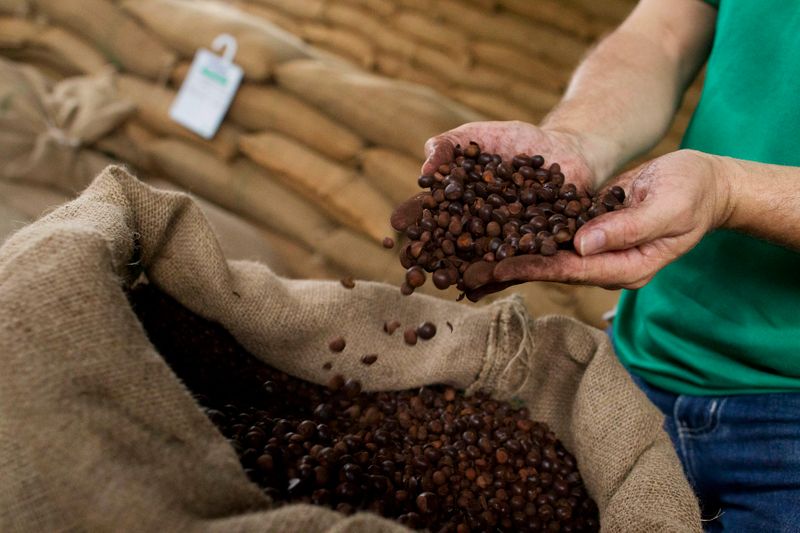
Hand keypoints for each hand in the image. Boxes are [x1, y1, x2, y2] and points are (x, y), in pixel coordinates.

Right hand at [390, 121, 600, 297]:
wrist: (566, 149)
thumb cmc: (516, 141)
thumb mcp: (477, 136)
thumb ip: (448, 146)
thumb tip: (425, 166)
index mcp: (459, 204)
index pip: (431, 213)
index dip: (414, 218)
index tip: (397, 223)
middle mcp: (477, 228)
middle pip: (450, 245)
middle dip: (433, 254)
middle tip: (412, 263)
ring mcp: (506, 242)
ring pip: (482, 260)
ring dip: (467, 271)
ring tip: (453, 278)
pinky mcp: (536, 250)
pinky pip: (523, 263)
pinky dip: (509, 270)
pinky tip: (494, 279)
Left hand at [490, 149, 733, 289]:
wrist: (703, 183)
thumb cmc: (693, 192)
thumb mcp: (668, 207)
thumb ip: (627, 228)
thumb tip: (582, 245)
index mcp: (628, 267)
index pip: (572, 270)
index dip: (534, 268)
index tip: (498, 267)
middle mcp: (607, 265)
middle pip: (550, 270)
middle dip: (509, 271)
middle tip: (465, 274)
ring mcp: (596, 251)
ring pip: (545, 257)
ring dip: (508, 258)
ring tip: (466, 262)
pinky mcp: (588, 233)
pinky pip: (551, 239)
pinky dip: (522, 238)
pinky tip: (492, 237)